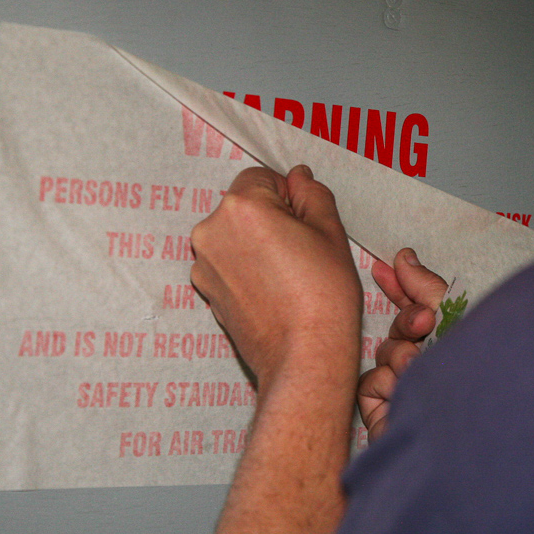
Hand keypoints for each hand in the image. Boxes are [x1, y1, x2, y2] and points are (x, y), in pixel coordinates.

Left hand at [190, 165, 361, 383]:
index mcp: (241, 206)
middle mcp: (211, 230)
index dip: (289, 197)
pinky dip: (245, 268)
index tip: (306, 224)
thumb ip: (311, 194)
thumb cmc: (323, 295)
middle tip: (300, 251)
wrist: (305, 356)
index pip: (262, 177)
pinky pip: (227, 263)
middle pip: (243, 205)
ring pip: (234, 235)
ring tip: (286, 275)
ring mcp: (203, 264)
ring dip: (255, 243)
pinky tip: (271, 290)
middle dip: (269, 218)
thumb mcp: (330, 232)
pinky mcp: (205, 291)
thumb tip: (299, 177)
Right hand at [357, 249, 447, 441]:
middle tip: (425, 322)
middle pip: (399, 329)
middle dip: (408, 321)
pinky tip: (403, 392)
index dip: (400, 288)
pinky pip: (370, 382)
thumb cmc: (470, 368)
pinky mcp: (384, 413)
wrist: (464, 421)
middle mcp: (427, 367)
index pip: (416, 311)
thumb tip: (403, 255)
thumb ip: (424, 285)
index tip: (383, 267)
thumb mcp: (451, 315)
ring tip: (419, 367)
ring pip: (384, 353)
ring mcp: (405, 391)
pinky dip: (385, 382)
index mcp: (449, 346)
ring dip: (400, 355)